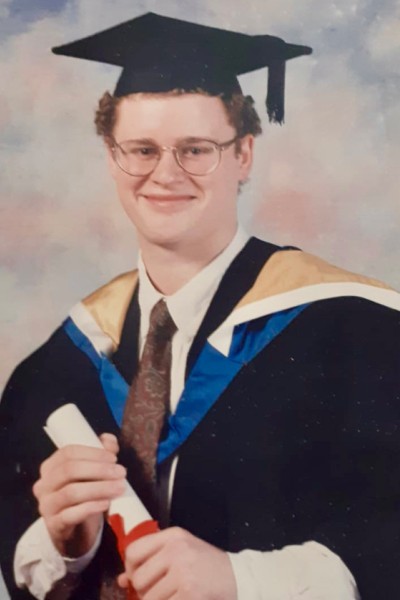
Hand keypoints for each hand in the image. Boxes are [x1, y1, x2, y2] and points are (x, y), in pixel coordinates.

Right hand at [32, 433, 125, 556]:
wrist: (75, 533)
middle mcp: (44, 484)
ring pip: (71, 492)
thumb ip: (100, 454)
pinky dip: (91, 507)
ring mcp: (46, 506)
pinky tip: (106, 503)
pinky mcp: (54, 526)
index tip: (114, 458)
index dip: (92, 453)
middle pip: (69, 470)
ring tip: (119, 488)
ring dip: (99, 488)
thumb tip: (108, 440)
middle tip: (121, 473)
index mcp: (51, 467)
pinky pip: (70, 515)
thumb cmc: (84, 497)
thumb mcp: (92, 474)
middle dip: (98, 469)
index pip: (68, 452)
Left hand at [118, 527, 236, 599]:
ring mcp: (184, 571)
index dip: (130, 568)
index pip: (133, 551)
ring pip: (148, 597)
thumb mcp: (181, 553)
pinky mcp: (190, 592)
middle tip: (157, 592)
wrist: (238, 577)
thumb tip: (122, 580)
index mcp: (173, 536)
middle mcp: (177, 549)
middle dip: (143, 591)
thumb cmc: (206, 565)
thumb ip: (152, 561)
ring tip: (171, 596)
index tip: (136, 577)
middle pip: (138, 577)